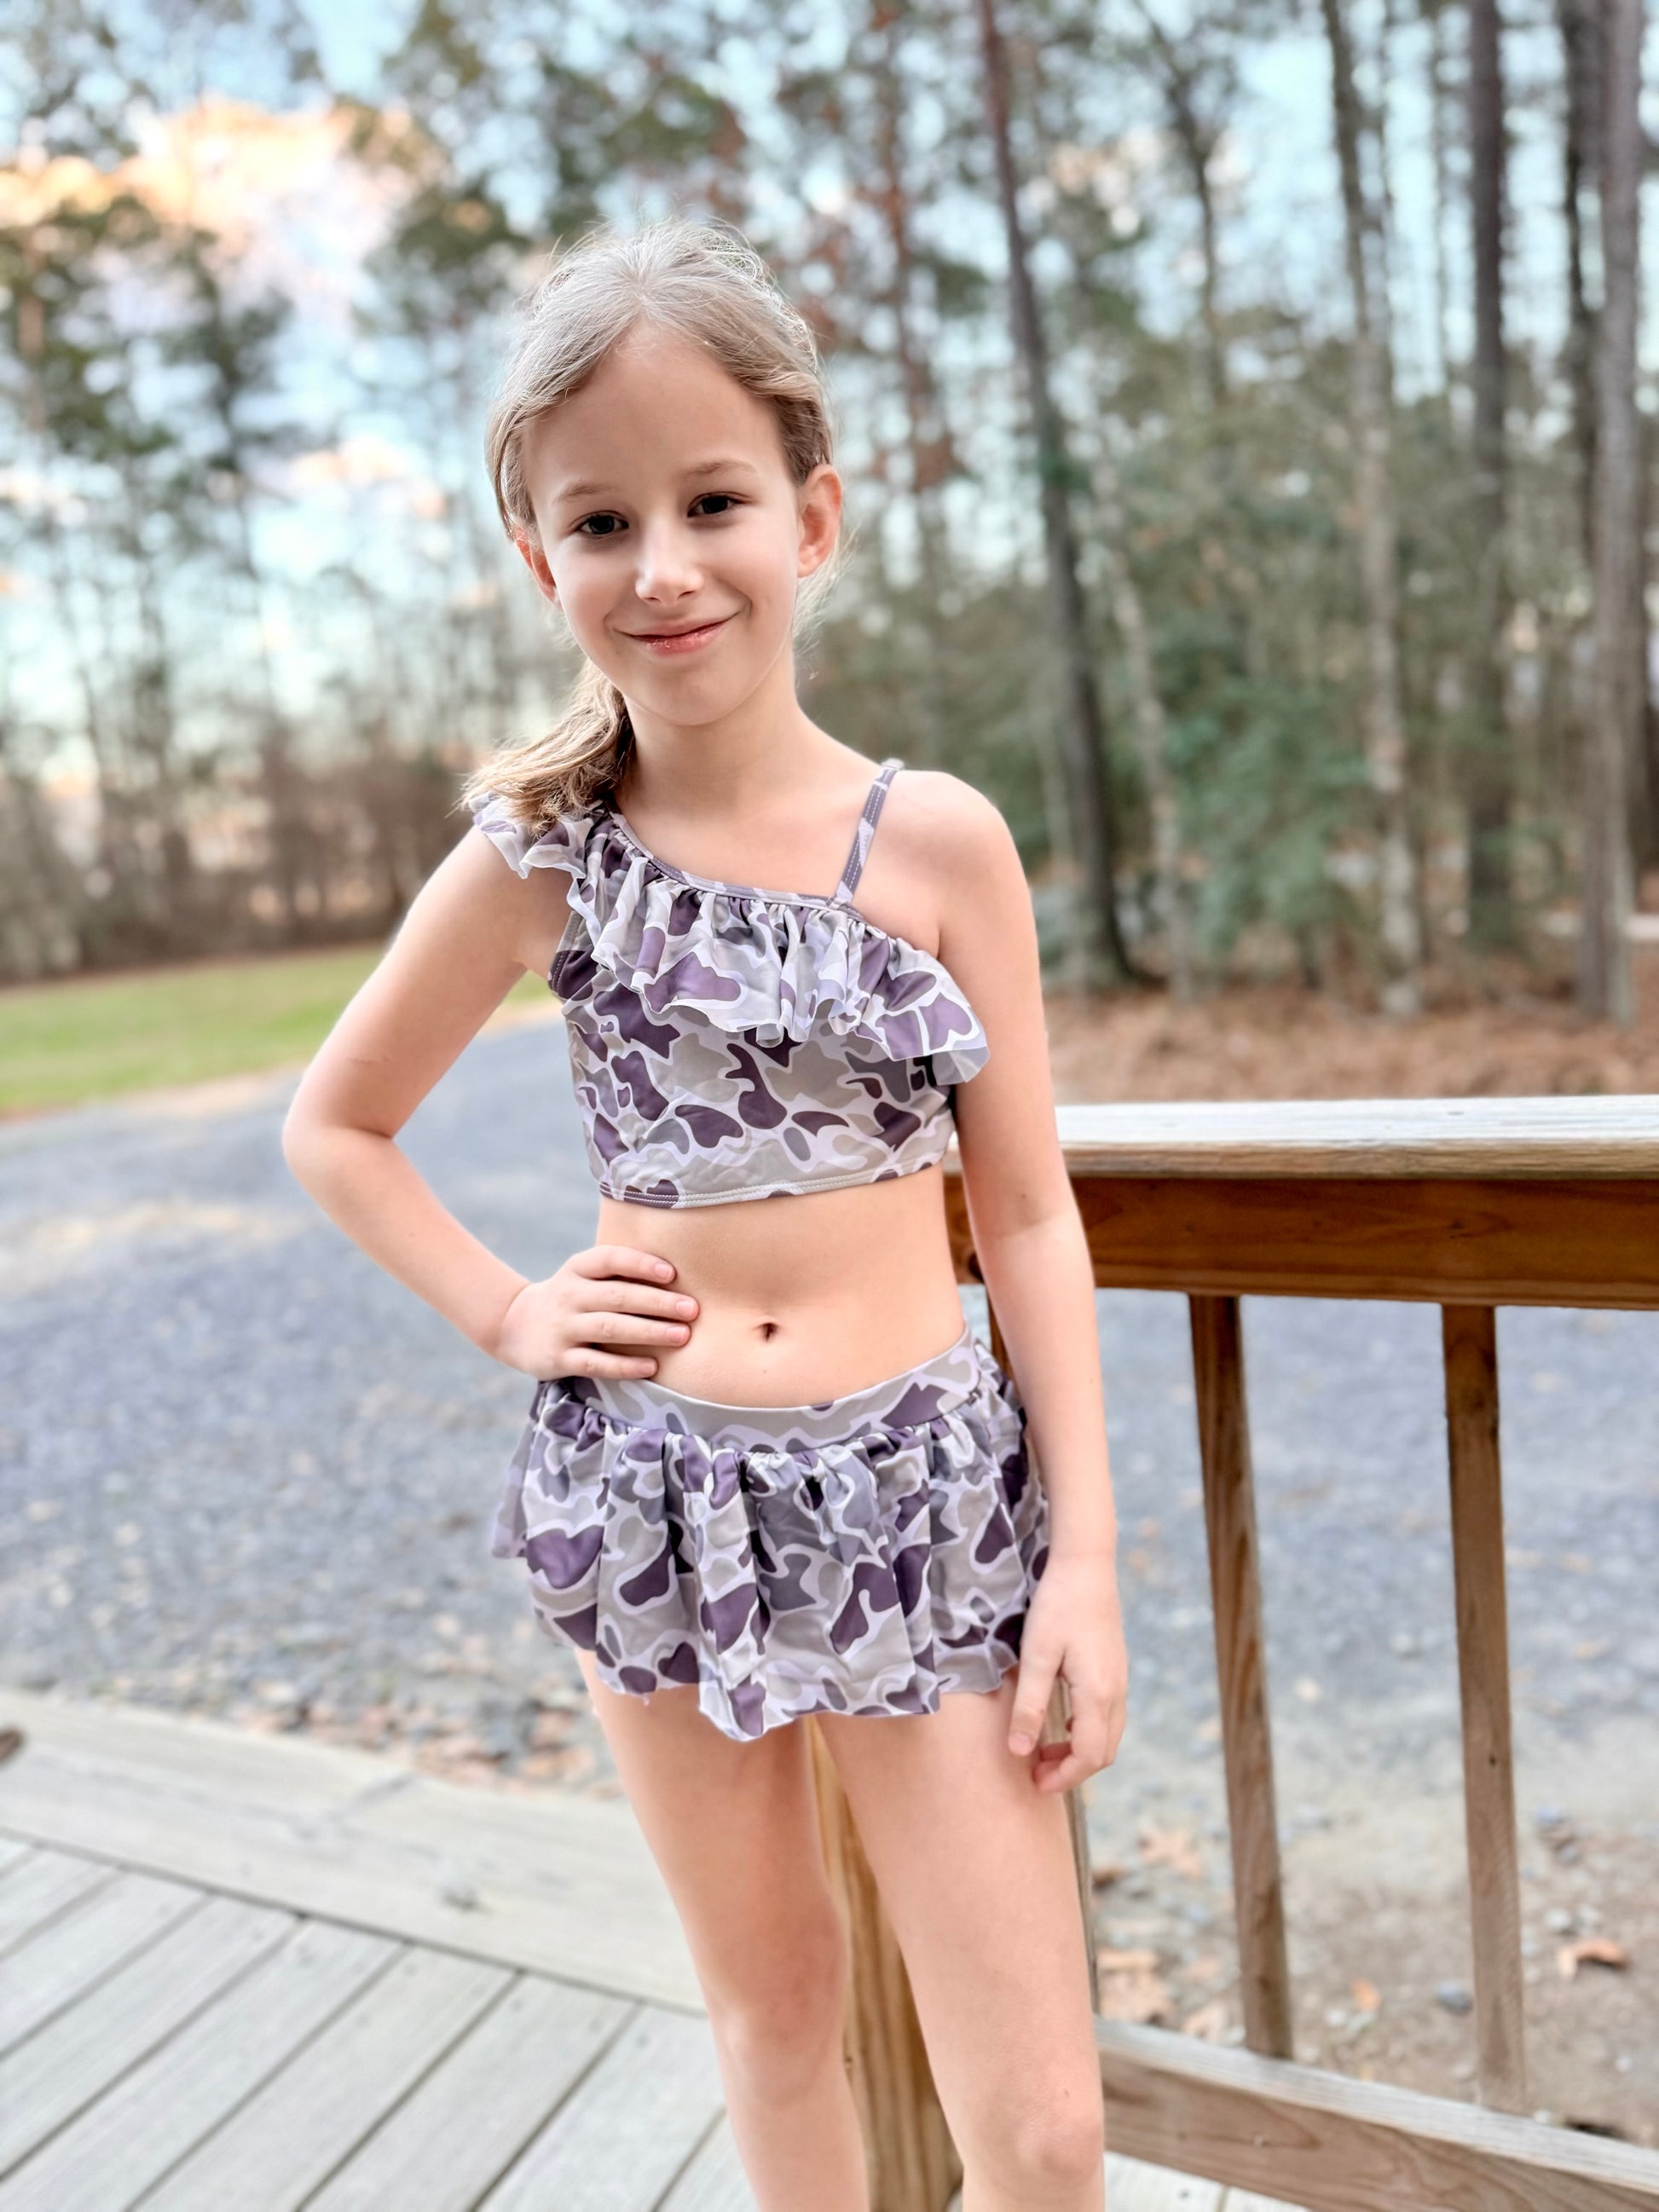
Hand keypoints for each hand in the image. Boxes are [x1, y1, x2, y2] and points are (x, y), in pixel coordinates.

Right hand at [489, 1244, 697, 1380]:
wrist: (513, 1325)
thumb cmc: (570, 1297)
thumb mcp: (583, 1276)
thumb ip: (618, 1274)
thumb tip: (678, 1277)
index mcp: (577, 1269)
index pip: (609, 1259)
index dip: (640, 1264)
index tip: (672, 1273)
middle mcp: (569, 1295)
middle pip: (616, 1296)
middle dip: (658, 1302)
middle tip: (692, 1309)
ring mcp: (563, 1328)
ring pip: (609, 1329)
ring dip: (648, 1331)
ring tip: (682, 1335)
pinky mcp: (559, 1359)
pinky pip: (596, 1363)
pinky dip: (625, 1366)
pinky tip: (652, 1366)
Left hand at [1005, 1550, 1127, 1792]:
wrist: (1086, 1566)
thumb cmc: (1057, 1607)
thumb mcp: (1037, 1657)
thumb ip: (1030, 1707)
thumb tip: (1019, 1752)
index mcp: (1098, 1693)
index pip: (1088, 1756)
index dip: (1063, 1777)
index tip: (1034, 1783)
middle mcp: (1116, 1692)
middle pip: (1104, 1752)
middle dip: (1071, 1771)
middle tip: (1035, 1773)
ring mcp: (1120, 1681)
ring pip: (1109, 1736)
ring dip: (1079, 1753)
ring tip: (1043, 1752)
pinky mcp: (1116, 1670)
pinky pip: (1108, 1717)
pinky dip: (1088, 1733)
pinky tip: (1062, 1724)